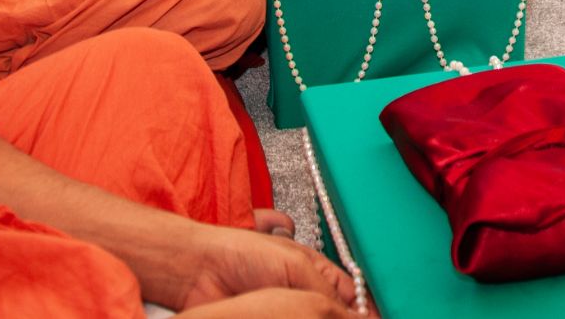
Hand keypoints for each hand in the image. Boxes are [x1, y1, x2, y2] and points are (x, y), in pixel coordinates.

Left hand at [167, 225, 357, 312]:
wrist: (199, 271)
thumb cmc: (241, 253)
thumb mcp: (295, 265)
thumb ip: (327, 292)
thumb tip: (356, 315)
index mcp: (315, 270)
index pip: (352, 295)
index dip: (365, 310)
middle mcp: (303, 293)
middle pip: (336, 314)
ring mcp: (285, 312)